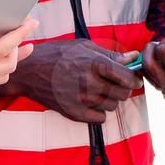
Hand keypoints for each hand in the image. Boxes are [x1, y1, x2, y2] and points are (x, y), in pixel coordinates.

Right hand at [4, 38, 142, 123]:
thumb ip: (110, 54)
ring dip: (111, 99)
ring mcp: (80, 100)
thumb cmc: (57, 54)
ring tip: (100, 90)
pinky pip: (99, 118)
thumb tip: (133, 56)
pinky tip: (91, 101)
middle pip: (122, 93)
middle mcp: (88, 83)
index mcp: (93, 63)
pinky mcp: (73, 113)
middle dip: (124, 89)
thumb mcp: (83, 46)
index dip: (134, 79)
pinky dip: (100, 112)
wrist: (30, 71)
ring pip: (111, 106)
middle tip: (116, 84)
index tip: (134, 79)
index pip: (125, 76)